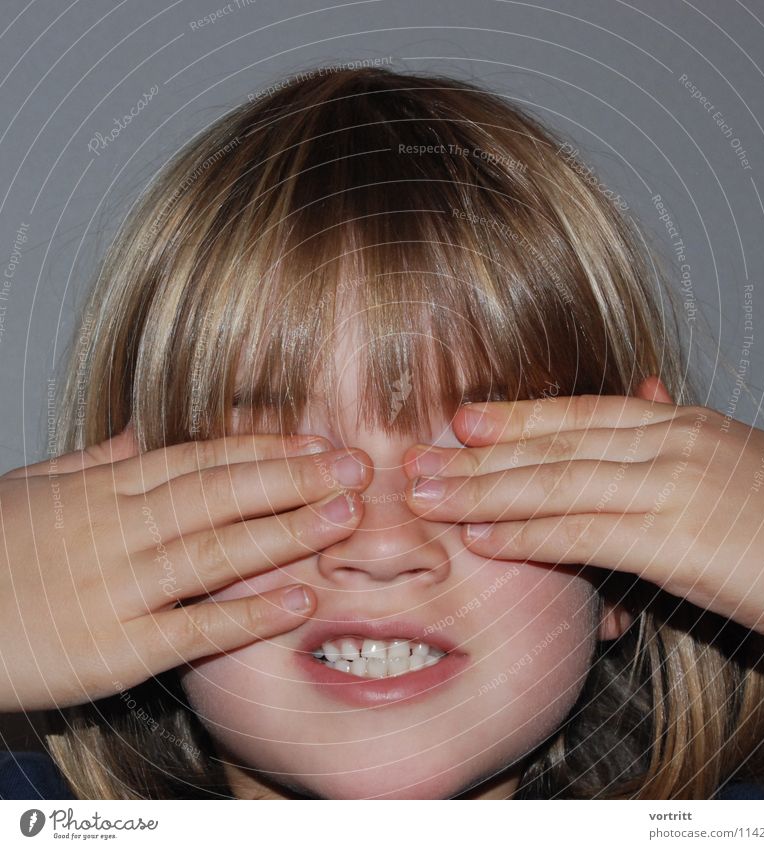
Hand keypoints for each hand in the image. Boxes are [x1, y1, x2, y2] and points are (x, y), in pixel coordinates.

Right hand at [0, 426, 371, 710]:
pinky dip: (248, 616)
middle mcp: (117, 530)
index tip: (317, 441)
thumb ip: (98, 461)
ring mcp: (117, 589)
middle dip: (294, 478)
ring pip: (216, 552)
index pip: (200, 459)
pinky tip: (299, 601)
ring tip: (346, 516)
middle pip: (221, 495)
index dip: (265, 449)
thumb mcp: (36, 488)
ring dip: (287, 532)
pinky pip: (193, 629)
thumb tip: (146, 433)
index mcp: (104, 489)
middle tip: (357, 467)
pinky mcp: (114, 651)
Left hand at [402, 378, 763, 646]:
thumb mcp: (729, 458)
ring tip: (427, 498)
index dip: (513, 417)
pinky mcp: (679, 541)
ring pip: (556, 483)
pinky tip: (484, 538)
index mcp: (679, 424)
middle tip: (415, 461)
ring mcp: (673, 487)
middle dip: (478, 456)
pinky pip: (585, 533)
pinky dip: (528, 535)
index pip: (578, 414)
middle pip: (554, 445)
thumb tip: (641, 390)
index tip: (458, 421)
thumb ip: (672, 431)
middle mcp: (670, 444)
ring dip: (483, 493)